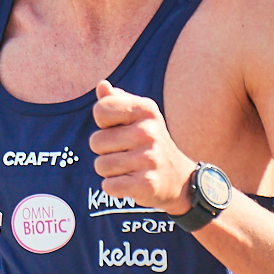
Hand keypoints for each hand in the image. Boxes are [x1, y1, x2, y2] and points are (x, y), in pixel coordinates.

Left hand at [89, 81, 195, 214]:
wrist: (178, 178)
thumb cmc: (149, 143)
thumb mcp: (139, 117)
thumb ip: (117, 101)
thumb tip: (102, 85)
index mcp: (146, 110)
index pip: (101, 110)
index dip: (104, 123)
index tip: (119, 129)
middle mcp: (148, 132)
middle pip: (95, 142)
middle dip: (105, 151)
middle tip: (126, 153)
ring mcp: (149, 158)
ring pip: (101, 165)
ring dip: (110, 171)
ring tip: (129, 168)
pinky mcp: (147, 184)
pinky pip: (109, 186)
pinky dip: (115, 188)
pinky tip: (131, 182)